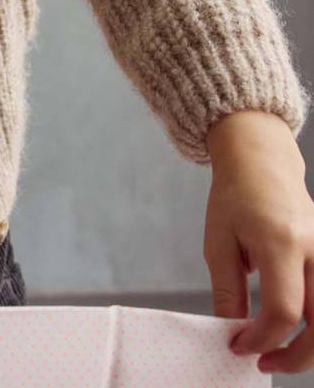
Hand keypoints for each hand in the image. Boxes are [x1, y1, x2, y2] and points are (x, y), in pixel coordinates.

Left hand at [204, 110, 313, 375]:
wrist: (261, 162)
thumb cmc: (236, 196)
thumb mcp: (219, 242)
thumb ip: (228, 291)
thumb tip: (233, 333)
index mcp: (281, 242)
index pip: (282, 310)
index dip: (261, 338)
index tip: (238, 345)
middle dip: (295, 355)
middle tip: (264, 362)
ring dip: (311, 345)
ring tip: (281, 350)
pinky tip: (297, 327)